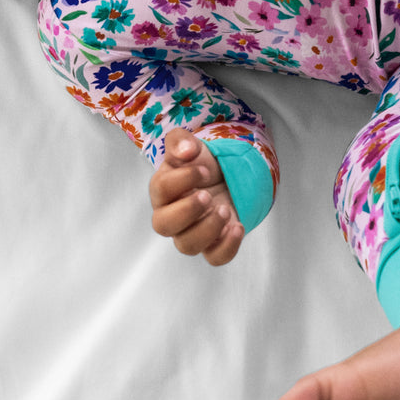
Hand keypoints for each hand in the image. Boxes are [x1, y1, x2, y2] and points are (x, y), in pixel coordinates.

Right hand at [149, 128, 244, 265]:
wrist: (224, 177)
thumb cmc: (201, 164)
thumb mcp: (190, 146)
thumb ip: (180, 141)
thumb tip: (185, 151)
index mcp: (162, 189)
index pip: (161, 190)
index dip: (182, 180)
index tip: (204, 170)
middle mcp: (171, 215)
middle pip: (163, 226)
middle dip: (187, 211)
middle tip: (207, 196)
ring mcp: (191, 233)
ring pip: (187, 246)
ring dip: (207, 230)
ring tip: (225, 209)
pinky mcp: (212, 244)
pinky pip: (214, 258)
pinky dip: (227, 247)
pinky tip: (238, 227)